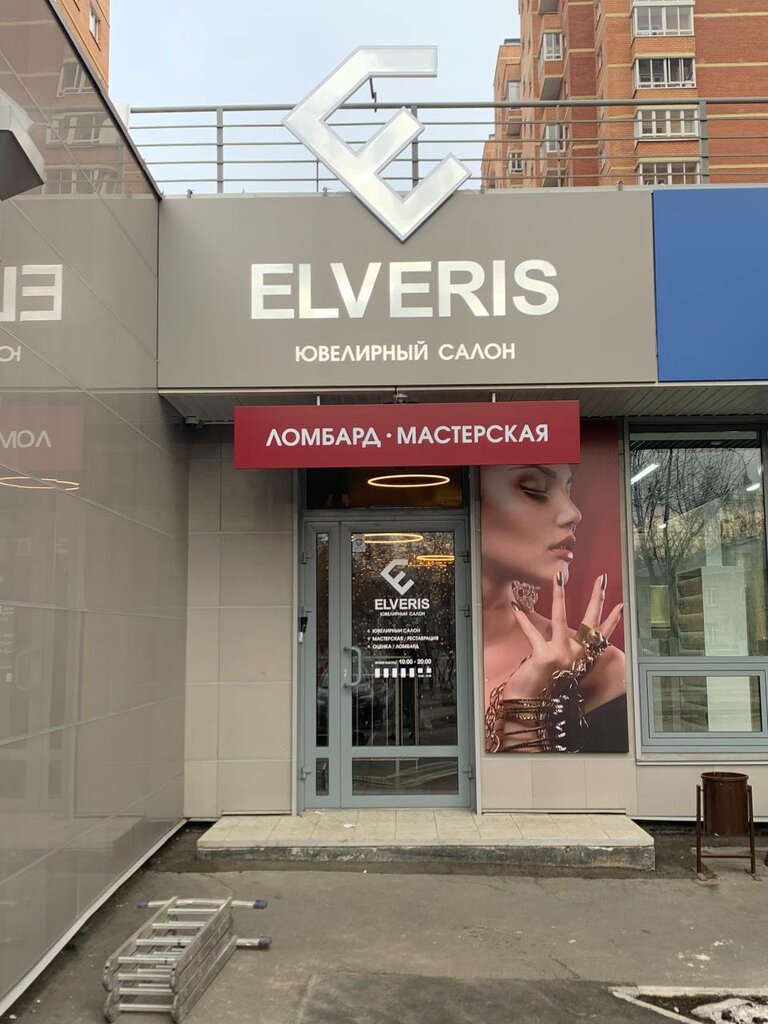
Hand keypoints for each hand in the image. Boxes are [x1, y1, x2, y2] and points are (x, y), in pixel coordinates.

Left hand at [504, 571, 622, 700]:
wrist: (530, 706)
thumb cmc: (543, 685)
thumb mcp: (559, 668)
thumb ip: (565, 653)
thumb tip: (567, 641)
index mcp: (581, 658)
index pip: (602, 636)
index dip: (612, 620)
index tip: (622, 604)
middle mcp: (576, 656)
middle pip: (590, 622)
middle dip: (597, 598)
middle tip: (602, 578)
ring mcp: (561, 655)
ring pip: (562, 618)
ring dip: (559, 595)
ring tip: (558, 576)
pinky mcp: (544, 656)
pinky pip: (533, 632)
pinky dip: (523, 620)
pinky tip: (516, 606)